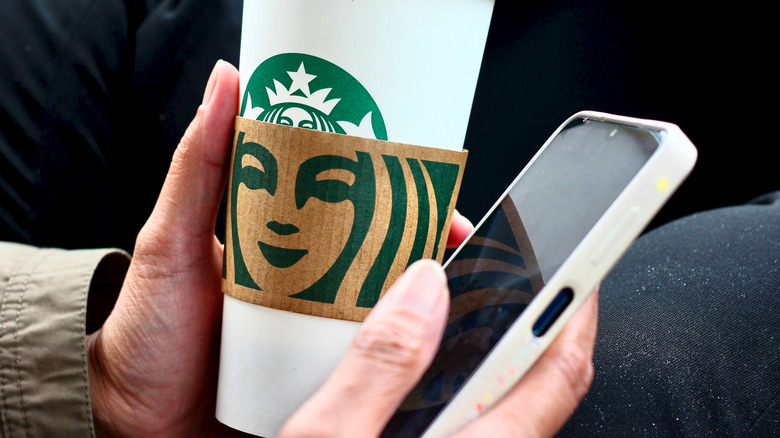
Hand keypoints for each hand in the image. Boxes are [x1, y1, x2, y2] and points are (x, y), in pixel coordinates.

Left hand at [85, 60, 474, 436]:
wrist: (137, 419)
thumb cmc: (148, 328)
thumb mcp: (172, 240)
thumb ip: (200, 167)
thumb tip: (228, 81)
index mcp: (282, 240)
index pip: (350, 203)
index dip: (398, 188)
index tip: (433, 180)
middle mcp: (308, 284)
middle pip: (379, 254)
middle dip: (422, 241)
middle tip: (453, 238)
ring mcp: (317, 332)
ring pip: (384, 308)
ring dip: (418, 299)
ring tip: (451, 292)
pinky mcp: (320, 380)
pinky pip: (370, 363)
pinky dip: (399, 355)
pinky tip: (421, 348)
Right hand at [280, 265, 597, 437]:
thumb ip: (382, 364)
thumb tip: (423, 288)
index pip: (560, 366)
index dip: (578, 305)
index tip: (582, 257)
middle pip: (535, 377)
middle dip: (522, 312)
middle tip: (485, 265)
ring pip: (496, 397)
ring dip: (481, 344)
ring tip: (436, 301)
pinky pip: (464, 417)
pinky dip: (447, 378)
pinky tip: (405, 366)